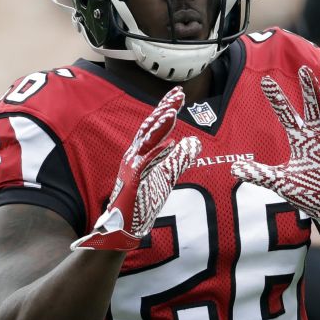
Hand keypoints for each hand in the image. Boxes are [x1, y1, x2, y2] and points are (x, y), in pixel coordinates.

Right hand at [73, 87, 201, 251]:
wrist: (126, 226)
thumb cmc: (143, 201)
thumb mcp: (168, 175)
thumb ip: (180, 159)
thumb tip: (193, 141)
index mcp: (142, 152)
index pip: (156, 125)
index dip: (166, 108)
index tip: (179, 93)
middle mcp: (134, 155)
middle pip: (150, 127)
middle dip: (164, 109)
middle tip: (179, 94)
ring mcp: (132, 167)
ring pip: (145, 142)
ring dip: (159, 127)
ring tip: (172, 113)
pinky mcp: (132, 182)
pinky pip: (145, 165)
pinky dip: (156, 154)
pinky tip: (169, 145)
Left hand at [232, 66, 319, 233]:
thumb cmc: (307, 193)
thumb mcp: (279, 181)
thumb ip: (259, 173)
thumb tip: (234, 169)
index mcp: (299, 139)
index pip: (285, 113)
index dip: (277, 97)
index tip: (265, 81)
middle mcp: (315, 134)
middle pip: (311, 106)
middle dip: (308, 88)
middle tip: (302, 69)